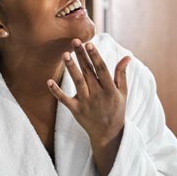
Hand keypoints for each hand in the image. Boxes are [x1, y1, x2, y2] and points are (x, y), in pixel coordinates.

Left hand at [48, 39, 132, 175]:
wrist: (108, 134)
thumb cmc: (116, 110)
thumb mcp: (123, 93)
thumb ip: (122, 74)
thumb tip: (127, 56)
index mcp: (110, 90)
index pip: (102, 70)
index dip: (95, 56)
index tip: (89, 44)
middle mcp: (98, 95)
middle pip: (88, 72)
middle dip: (82, 56)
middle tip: (75, 41)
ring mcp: (86, 103)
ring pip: (77, 83)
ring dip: (71, 68)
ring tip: (65, 54)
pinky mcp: (76, 110)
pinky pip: (64, 100)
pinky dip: (56, 92)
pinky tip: (49, 81)